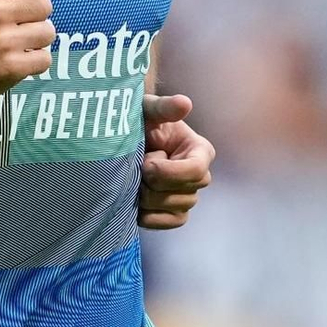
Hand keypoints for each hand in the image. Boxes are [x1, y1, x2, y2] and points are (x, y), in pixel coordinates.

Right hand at [0, 0, 54, 109]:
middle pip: (45, 4)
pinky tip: (17, 60)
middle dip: (35, 15)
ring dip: (36, 39)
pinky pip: (44, 59)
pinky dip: (34, 62)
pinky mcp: (11, 69)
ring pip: (48, 32)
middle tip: (16, 25)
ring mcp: (4, 42)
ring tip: (17, 43)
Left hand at [138, 93, 213, 229]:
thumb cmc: (141, 123)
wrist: (126, 143)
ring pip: (176, 209)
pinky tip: (137, 202)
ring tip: (137, 180)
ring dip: (149, 198)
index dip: (168, 172)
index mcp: (200, 151)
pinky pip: (170, 223)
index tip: (146, 164)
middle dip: (154, 184)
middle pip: (184, 194)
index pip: (195, 170)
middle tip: (138, 168)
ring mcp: (189, 197)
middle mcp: (200, 176)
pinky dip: (151, 217)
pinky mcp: (176, 214)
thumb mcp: (148, 110)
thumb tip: (185, 103)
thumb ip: (164, 107)